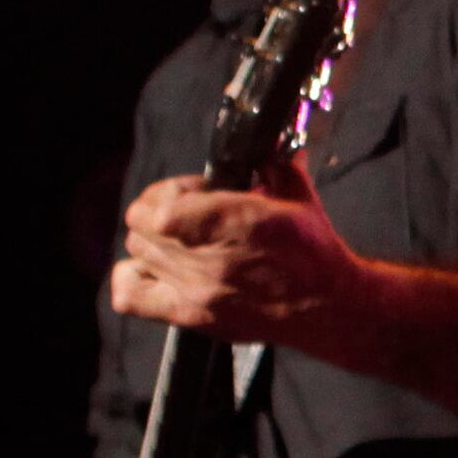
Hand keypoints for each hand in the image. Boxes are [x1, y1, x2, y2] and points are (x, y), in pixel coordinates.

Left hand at [112, 141, 368, 351]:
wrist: (329, 306)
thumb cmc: (314, 250)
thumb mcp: (298, 194)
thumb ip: (270, 162)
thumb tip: (256, 140)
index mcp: (235, 223)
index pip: (160, 206)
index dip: (171, 192)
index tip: (196, 193)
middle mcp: (210, 259)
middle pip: (141, 226)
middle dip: (160, 212)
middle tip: (189, 216)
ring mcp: (198, 291)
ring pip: (136, 252)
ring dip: (154, 241)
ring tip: (182, 242)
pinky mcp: (194, 317)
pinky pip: (129, 295)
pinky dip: (133, 277)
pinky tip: (158, 270)